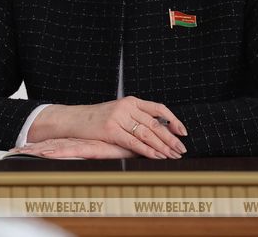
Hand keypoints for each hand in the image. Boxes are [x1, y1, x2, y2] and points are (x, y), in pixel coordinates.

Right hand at [27, 96, 187, 158]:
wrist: (74, 119)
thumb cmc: (97, 119)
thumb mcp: (119, 112)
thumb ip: (136, 118)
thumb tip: (160, 131)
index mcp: (131, 101)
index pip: (158, 108)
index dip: (173, 120)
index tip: (183, 132)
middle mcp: (127, 107)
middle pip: (155, 123)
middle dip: (171, 138)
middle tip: (181, 149)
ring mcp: (119, 117)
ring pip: (147, 133)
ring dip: (162, 146)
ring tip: (172, 155)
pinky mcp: (111, 130)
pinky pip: (134, 142)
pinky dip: (147, 151)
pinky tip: (157, 156)